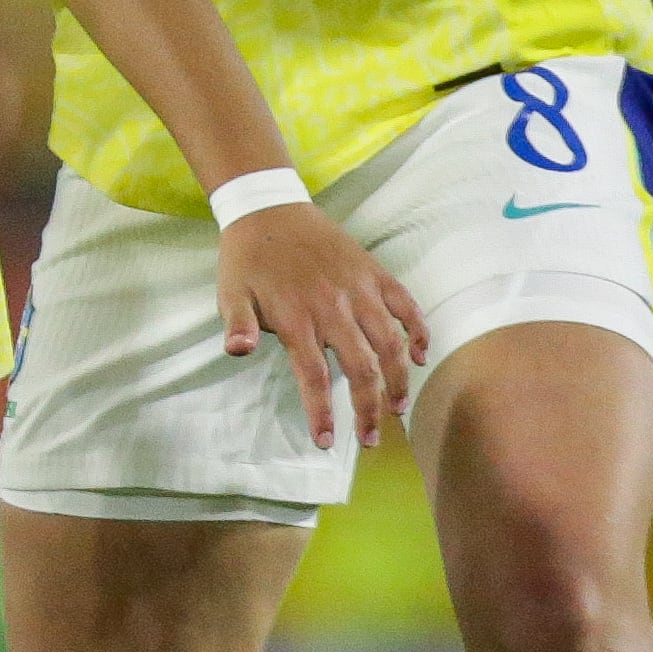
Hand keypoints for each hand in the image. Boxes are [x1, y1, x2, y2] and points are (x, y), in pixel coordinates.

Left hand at [216, 204, 429, 450]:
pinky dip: (418, 331)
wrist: (269, 209)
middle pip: (362, 368)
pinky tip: (421, 356)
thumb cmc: (248, 259)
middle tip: (371, 439)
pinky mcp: (374, 273)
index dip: (323, 413)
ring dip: (399, 378)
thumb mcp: (230, 294)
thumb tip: (237, 351)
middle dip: (369, 409)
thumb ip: (237, 325)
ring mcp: (359, 289)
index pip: (316, 377)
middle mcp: (334, 307)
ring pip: (391, 342)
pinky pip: (405, 305)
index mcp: (298, 319)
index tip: (327, 442)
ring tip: (398, 408)